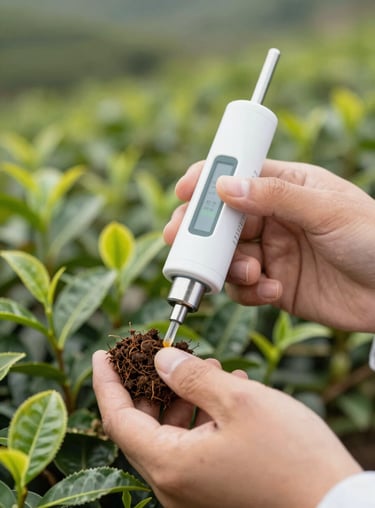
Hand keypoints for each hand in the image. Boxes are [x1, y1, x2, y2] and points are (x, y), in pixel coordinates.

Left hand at [93, 347, 360, 507]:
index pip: (117, 418)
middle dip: (151, 385)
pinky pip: (193, 448)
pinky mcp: (214, 493)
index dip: (106, 381)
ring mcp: (193, 493)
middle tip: (163, 354)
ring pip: (170, 435)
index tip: (104, 353)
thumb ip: (193, 377)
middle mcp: (174, 486)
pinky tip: (228, 391)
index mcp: (170, 465)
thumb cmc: (291, 457)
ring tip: (209, 368)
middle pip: (142, 427)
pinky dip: (202, 418)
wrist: (335, 507)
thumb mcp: (239, 402)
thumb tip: (161, 361)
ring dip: (182, 398)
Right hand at [164, 160, 374, 331]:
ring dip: (228, 266)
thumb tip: (225, 186)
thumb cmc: (374, 238)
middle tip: (179, 239)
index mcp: (286, 187)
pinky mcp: (274, 285)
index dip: (207, 179)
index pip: (237, 175)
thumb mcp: (327, 210)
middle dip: (199, 230)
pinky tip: (273, 291)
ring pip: (227, 256)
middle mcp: (274, 218)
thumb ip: (275, 196)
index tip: (184, 190)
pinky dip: (249, 292)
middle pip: (221, 219)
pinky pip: (244, 288)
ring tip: (252, 272)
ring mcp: (273, 252)